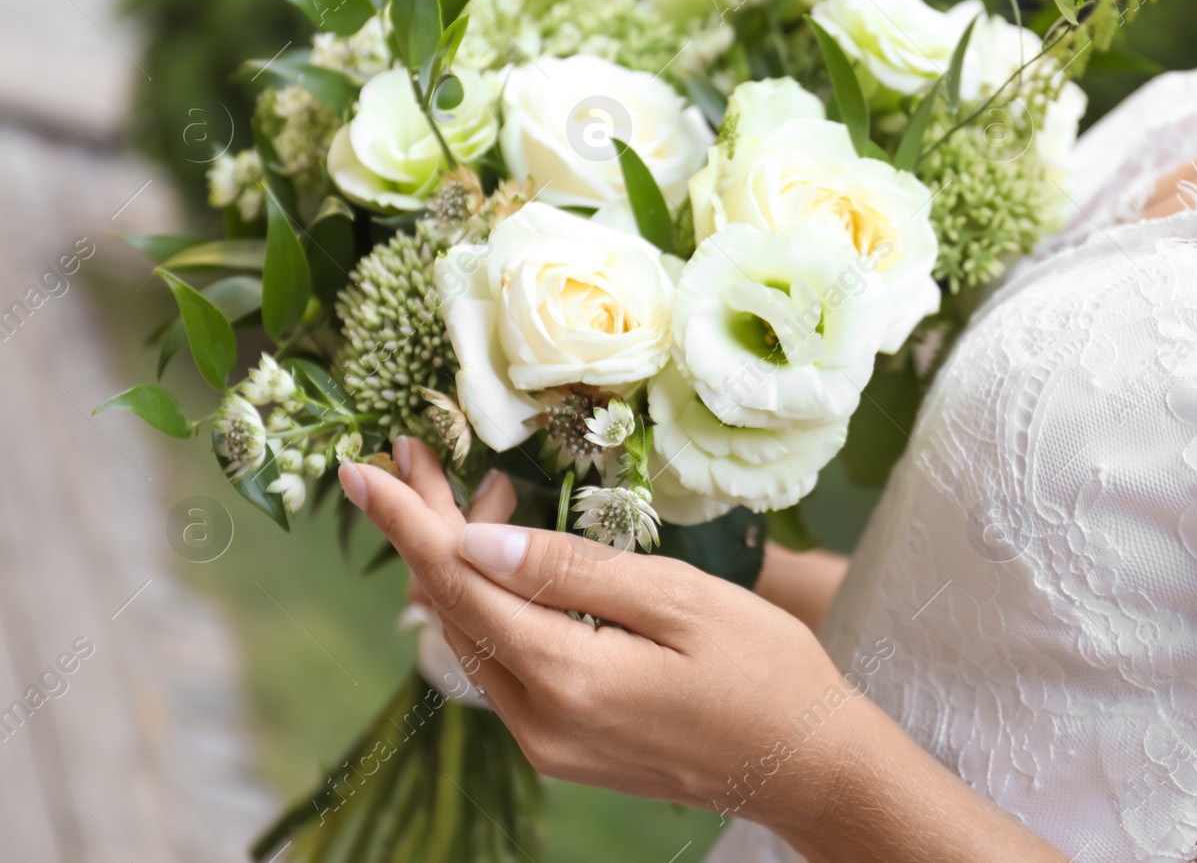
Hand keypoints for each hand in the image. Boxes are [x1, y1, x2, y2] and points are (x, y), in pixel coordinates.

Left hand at [342, 437, 864, 833]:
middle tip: (410, 458)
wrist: (807, 766)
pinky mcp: (563, 749)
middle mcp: (539, 721)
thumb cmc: (764, 670)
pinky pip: (500, 669)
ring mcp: (547, 743)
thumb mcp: (679, 601)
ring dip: (458, 566)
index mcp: (567, 676)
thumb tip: (476, 541)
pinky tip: (504, 567)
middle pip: (453, 609)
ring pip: (472, 641)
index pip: (459, 583)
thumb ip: (574, 572)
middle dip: (424, 529)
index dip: (407, 518)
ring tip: (473, 495)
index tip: (363, 465)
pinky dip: (489, 608)